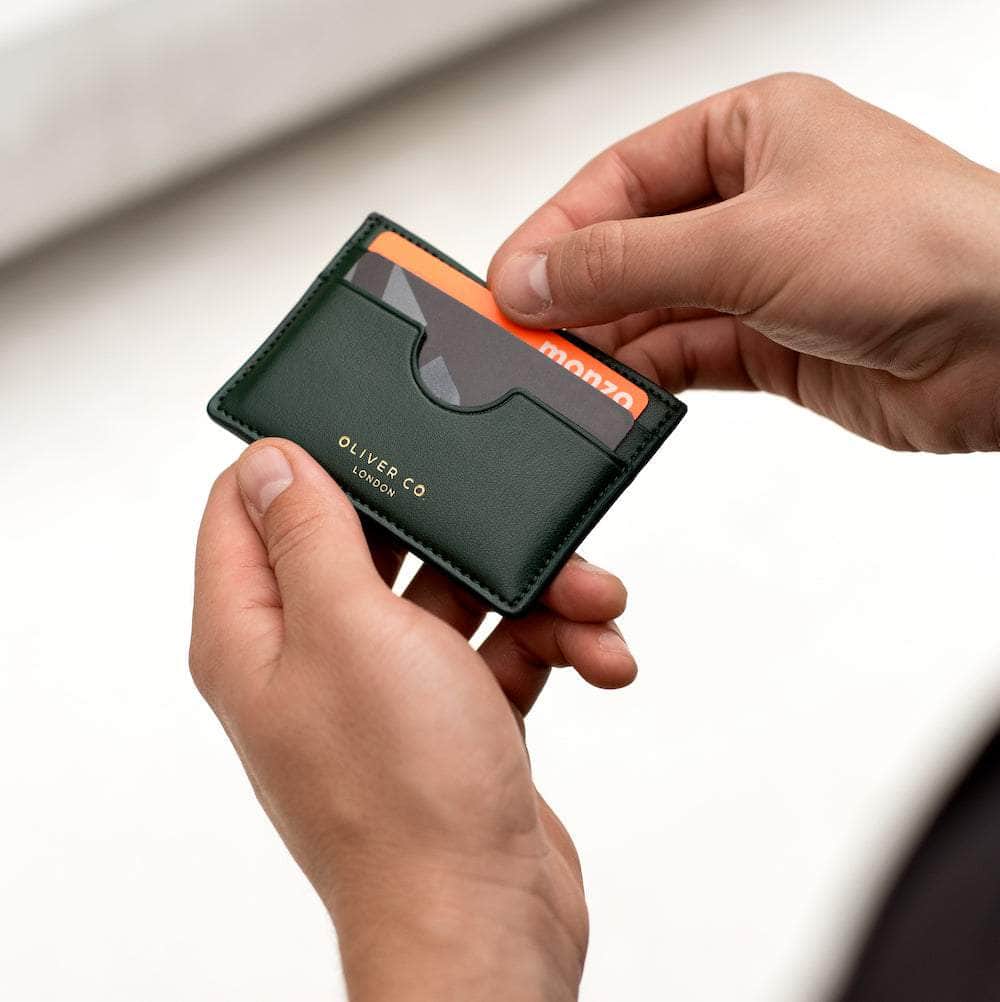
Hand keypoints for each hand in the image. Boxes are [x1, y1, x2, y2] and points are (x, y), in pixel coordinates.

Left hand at [190, 440, 634, 1001]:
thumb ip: (310, 537)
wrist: (487, 920)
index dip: (300, 459)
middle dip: (458, 527)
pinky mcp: (454, 712)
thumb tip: (268, 460)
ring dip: (537, 592)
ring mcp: (390, 687)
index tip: (367, 428)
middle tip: (509, 514)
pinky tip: (599, 656)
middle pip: (380, 543)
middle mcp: (318, 656)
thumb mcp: (352, 631)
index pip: (248, 510)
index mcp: (259, 635)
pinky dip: (555, 644)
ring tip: (592, 602)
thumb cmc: (406, 797)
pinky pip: (503, 647)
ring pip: (459, 595)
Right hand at [489, 73, 999, 452]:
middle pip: (632, 246)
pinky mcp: (775, 345)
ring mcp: (763, 277)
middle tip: (520, 334)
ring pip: (655, 308)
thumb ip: (628, 262)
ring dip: (608, 341)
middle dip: (576, 292)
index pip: (620, 177)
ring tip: (557, 370)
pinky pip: (688, 357)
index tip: (508, 280)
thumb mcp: (747, 240)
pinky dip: (649, 378)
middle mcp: (755, 201)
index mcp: (751, 132)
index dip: (556, 230)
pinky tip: (614, 391)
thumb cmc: (927, 246)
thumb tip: (537, 277)